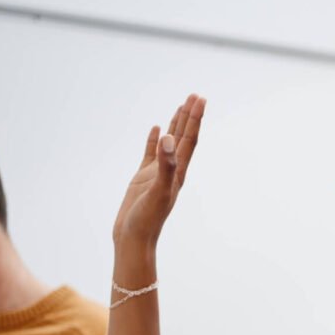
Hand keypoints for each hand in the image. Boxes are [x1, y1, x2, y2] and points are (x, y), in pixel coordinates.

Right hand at [112, 94, 205, 246]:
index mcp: (178, 172)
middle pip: (182, 137)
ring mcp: (157, 173)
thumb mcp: (158, 191)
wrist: (134, 239)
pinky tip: (154, 129)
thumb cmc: (147, 219)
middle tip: (195, 95)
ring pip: (168, 143)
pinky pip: (149, 153)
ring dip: (175, 125)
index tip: (200, 99)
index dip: (195, 119)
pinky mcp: (142, 178)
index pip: (189, 140)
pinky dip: (152, 140)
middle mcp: (171, 170)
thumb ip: (166, 165)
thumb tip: (168, 138)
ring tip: (181, 106)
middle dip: (189, 116)